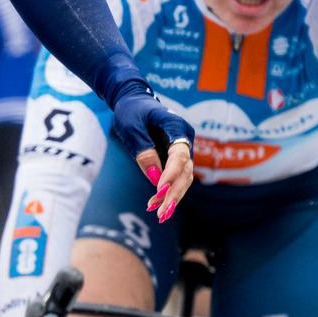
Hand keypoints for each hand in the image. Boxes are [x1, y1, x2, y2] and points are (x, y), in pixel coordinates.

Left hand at [112, 89, 194, 221]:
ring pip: (184, 178)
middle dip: (174, 192)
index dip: (171, 173)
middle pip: (185, 171)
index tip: (159, 189)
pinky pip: (175, 178)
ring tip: (159, 214)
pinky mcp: (175, 159)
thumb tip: (155, 178)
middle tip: (161, 212)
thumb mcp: (131, 127)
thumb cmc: (132, 111)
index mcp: (177, 126)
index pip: (179, 154)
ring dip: (172, 196)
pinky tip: (154, 204)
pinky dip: (167, 192)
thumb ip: (143, 150)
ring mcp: (182, 150)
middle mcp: (185, 139)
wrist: (134, 102)